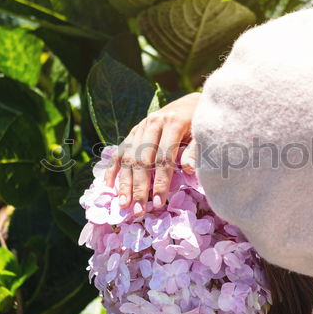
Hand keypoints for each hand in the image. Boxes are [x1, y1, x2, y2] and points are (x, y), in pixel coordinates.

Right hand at [104, 92, 200, 215]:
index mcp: (172, 123)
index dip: (160, 182)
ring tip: (124, 204)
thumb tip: (188, 169)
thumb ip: (196, 150)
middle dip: (140, 188)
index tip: (159, 203)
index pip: (163, 158)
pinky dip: (113, 169)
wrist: (191, 102)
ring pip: (129, 158)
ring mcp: (140, 126)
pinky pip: (120, 151)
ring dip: (125, 183)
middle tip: (138, 211)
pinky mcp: (134, 131)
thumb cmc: (200, 123)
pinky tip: (108, 186)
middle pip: (142, 160)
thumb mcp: (203, 134)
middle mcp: (152, 123)